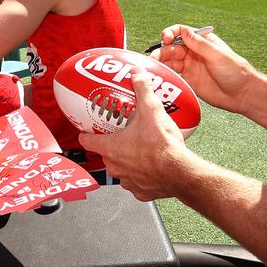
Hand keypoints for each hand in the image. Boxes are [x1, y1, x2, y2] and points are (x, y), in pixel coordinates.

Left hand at [78, 68, 192, 201]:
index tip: (87, 129)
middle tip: (122, 133)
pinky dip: (142, 175)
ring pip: (122, 169)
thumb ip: (142, 89)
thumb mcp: (151, 110)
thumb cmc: (162, 147)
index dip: (86, 134)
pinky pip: (137, 182)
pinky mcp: (142, 191)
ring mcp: (128, 181)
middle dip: (112, 144)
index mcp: (111, 148)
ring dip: (127, 160)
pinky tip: (152, 164)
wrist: (180, 172)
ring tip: (139, 147)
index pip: (87, 141)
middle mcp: (115, 166)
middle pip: (106, 154)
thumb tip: (138, 74)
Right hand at [153, 24, 259, 114]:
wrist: (242, 94)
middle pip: (172, 47)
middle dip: (162, 50)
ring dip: (160, 62)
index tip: (166, 39)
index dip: (171, 33)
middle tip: (155, 58)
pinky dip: (164, 73)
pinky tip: (159, 75)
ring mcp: (190, 66)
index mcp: (202, 42)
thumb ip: (199, 44)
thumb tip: (183, 31)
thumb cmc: (235, 71)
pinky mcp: (188, 80)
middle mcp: (194, 52)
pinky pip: (173, 74)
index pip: (181, 32)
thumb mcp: (217, 54)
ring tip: (153, 66)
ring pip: (170, 60)